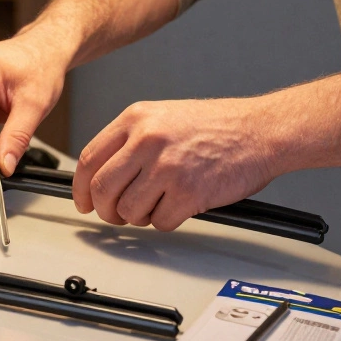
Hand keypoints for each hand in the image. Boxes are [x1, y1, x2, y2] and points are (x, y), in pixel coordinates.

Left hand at [73, 98, 278, 230]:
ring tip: (158, 204)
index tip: (83, 201)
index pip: (89, 158)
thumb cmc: (218, 126)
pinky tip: (180, 205)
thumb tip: (102, 175)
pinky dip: (166, 221)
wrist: (260, 130)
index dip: (80, 187)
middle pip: (102, 188)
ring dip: (139, 217)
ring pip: (128, 210)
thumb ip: (131, 141)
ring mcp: (166, 167)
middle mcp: (147, 140)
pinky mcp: (187, 192)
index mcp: (136, 119)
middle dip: (106, 210)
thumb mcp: (163, 117)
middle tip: (116, 215)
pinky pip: (159, 222)